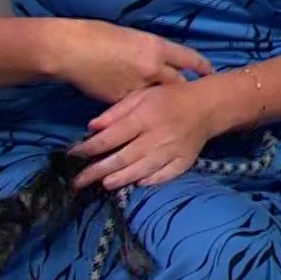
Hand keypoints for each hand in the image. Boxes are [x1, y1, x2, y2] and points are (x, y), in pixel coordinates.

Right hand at [44, 19, 212, 105]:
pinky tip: (141, 111)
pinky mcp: (122, 101)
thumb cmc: (97, 35)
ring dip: (163, 101)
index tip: (210, 72)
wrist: (70, 50)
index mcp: (156, 47)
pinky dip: (140, 108)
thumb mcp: (132, 37)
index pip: (190, 59)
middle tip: (191, 94)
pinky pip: (137, 106)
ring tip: (168, 106)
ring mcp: (138, 86)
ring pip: (159, 98)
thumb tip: (159, 60)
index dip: (202, 66)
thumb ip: (150, 50)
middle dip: (185, 89)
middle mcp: (153, 68)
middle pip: (180, 83)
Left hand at [68, 77, 223, 189]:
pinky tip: (137, 184)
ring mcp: (172, 151)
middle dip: (98, 171)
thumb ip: (117, 111)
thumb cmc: (169, 98)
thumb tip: (92, 127)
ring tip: (103, 184)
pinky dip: (151, 181)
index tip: (74, 155)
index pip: (112, 137)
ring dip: (120, 179)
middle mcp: (157, 137)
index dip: (90, 148)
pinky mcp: (184, 161)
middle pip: (123, 158)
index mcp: (145, 117)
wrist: (206, 106)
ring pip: (142, 170)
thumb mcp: (142, 95)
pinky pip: (166, 175)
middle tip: (78, 182)